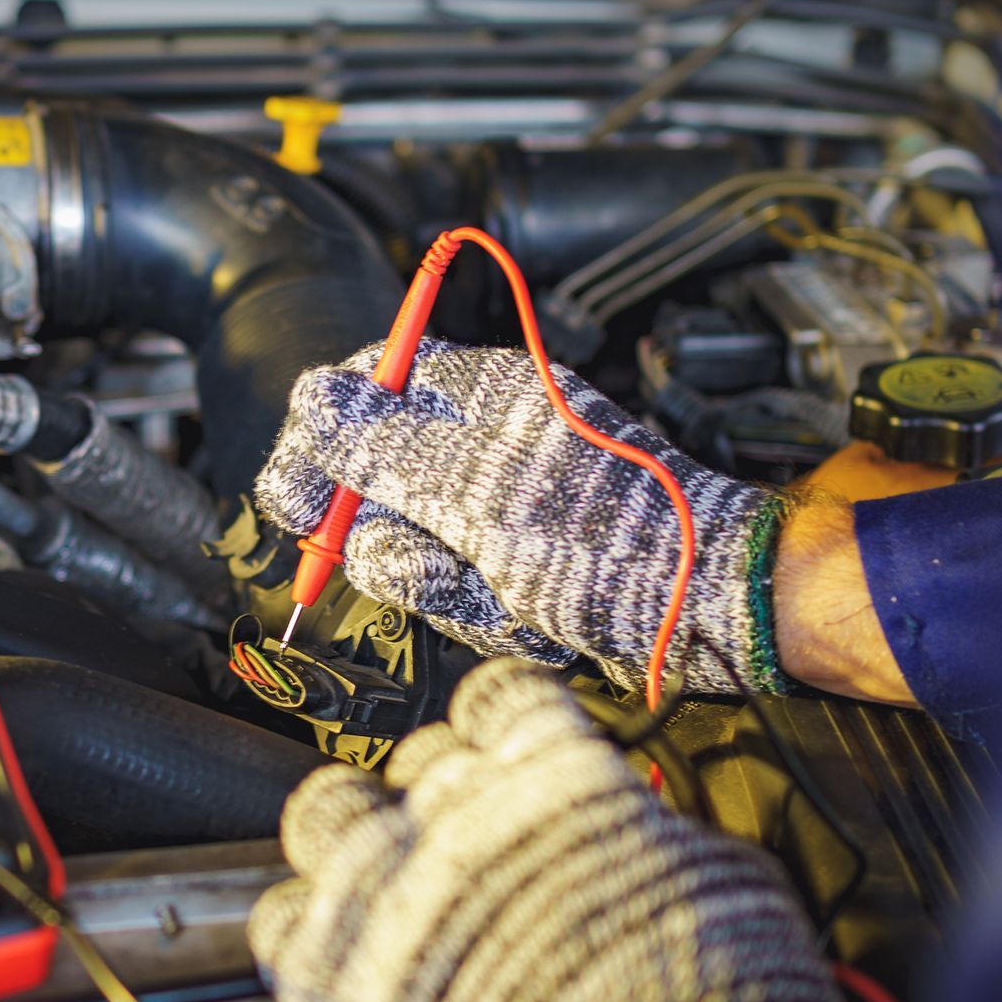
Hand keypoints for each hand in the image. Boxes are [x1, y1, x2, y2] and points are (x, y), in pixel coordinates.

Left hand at [249, 660, 862, 1001]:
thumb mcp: (718, 877)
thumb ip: (641, 828)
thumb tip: (623, 827)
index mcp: (554, 769)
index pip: (495, 695)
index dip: (502, 726)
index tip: (504, 753)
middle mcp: (458, 810)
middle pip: (413, 757)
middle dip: (439, 794)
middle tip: (467, 846)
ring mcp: (387, 891)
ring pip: (326, 810)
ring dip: (358, 841)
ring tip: (392, 888)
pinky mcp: (340, 981)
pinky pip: (278, 920)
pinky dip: (308, 934)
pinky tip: (351, 959)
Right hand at [255, 338, 791, 693]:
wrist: (706, 610)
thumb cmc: (608, 537)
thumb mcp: (479, 493)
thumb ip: (385, 448)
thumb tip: (311, 398)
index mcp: (479, 395)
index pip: (367, 387)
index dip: (318, 441)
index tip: (295, 499)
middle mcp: (483, 445)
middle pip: (372, 484)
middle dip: (393, 541)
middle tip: (437, 563)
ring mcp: (497, 509)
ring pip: (409, 551)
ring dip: (447, 587)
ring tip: (507, 592)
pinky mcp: (512, 565)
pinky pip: (456, 592)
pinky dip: (487, 613)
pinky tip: (530, 614)